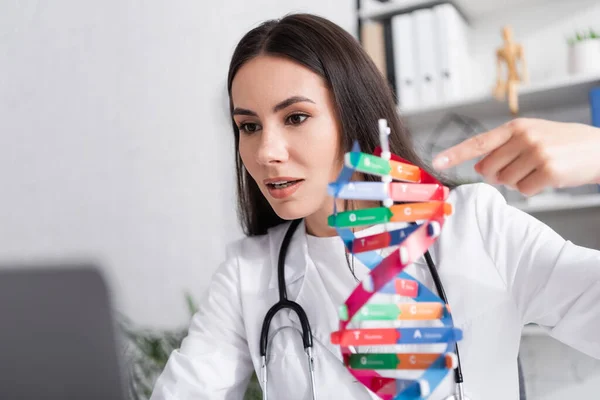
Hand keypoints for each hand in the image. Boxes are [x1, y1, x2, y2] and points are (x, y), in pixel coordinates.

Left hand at [431, 118, 599, 195]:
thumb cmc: (563, 143)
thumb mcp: (532, 136)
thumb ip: (503, 149)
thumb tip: (478, 168)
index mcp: (516, 127)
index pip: (479, 142)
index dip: (456, 154)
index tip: (437, 163)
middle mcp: (524, 137)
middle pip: (489, 169)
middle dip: (498, 175)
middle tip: (520, 169)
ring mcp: (537, 153)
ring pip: (505, 182)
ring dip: (518, 182)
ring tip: (538, 169)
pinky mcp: (548, 171)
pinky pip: (523, 190)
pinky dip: (532, 189)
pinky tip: (548, 177)